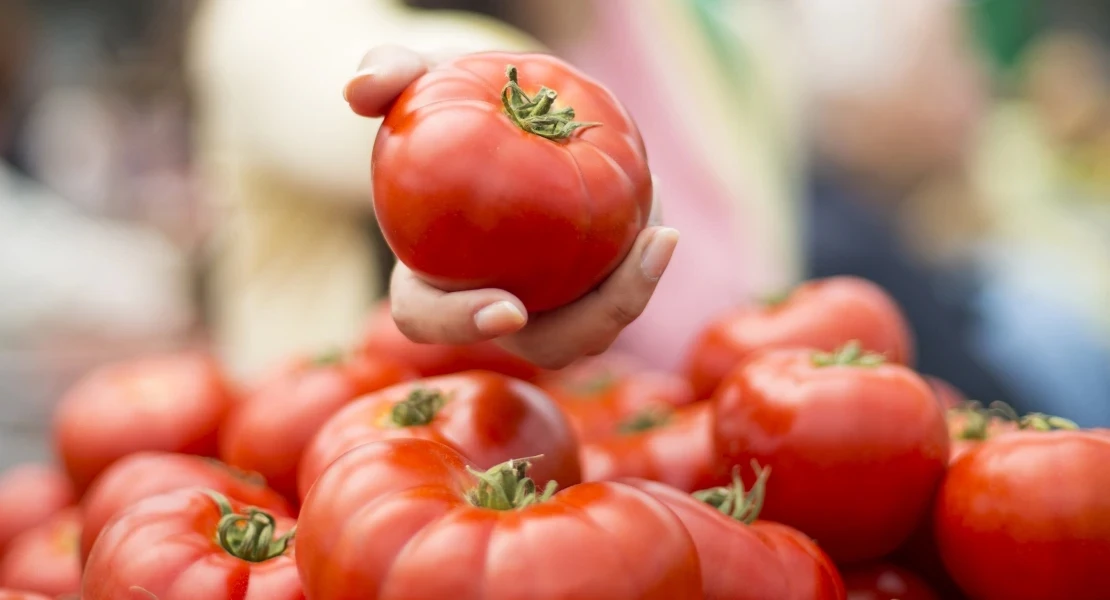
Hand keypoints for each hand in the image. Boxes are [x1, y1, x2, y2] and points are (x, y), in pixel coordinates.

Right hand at [345, 45, 678, 368]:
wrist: (487, 117)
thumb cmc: (444, 104)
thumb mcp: (416, 80)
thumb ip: (389, 79)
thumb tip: (360, 89)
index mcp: (425, 280)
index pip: (431, 320)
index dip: (463, 326)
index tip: (508, 307)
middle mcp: (486, 305)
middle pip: (540, 344)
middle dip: (591, 322)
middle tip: (630, 263)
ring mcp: (542, 303)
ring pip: (591, 327)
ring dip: (631, 291)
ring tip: (659, 231)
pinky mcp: (586, 285)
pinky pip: (615, 287)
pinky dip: (639, 257)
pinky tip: (655, 200)